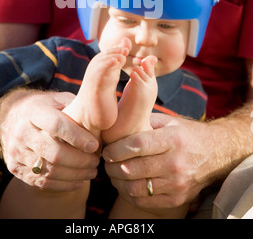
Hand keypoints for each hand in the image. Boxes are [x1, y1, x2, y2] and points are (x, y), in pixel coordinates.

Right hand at [0, 89, 99, 190]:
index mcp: (33, 111)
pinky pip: (42, 182)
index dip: (77, 137)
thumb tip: (102, 118)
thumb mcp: (58, 100)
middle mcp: (21, 131)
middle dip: (80, 160)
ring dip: (76, 174)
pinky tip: (79, 181)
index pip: (56, 125)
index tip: (95, 145)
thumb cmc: (46, 108)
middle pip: (54, 153)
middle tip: (97, 160)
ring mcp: (16, 151)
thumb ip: (76, 108)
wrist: (13, 118)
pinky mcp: (15, 167)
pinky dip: (64, 184)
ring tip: (92, 171)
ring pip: (50, 170)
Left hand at [103, 114, 222, 213]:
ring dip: (118, 182)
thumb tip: (117, 122)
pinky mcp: (178, 199)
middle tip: (106, 161)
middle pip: (133, 168)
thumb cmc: (186, 134)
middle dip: (112, 166)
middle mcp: (176, 163)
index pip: (138, 145)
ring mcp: (178, 183)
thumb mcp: (169, 122)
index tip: (106, 150)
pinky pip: (145, 201)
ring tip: (112, 173)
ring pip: (136, 188)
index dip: (117, 149)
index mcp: (173, 139)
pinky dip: (129, 194)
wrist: (216, 153)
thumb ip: (145, 121)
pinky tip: (124, 184)